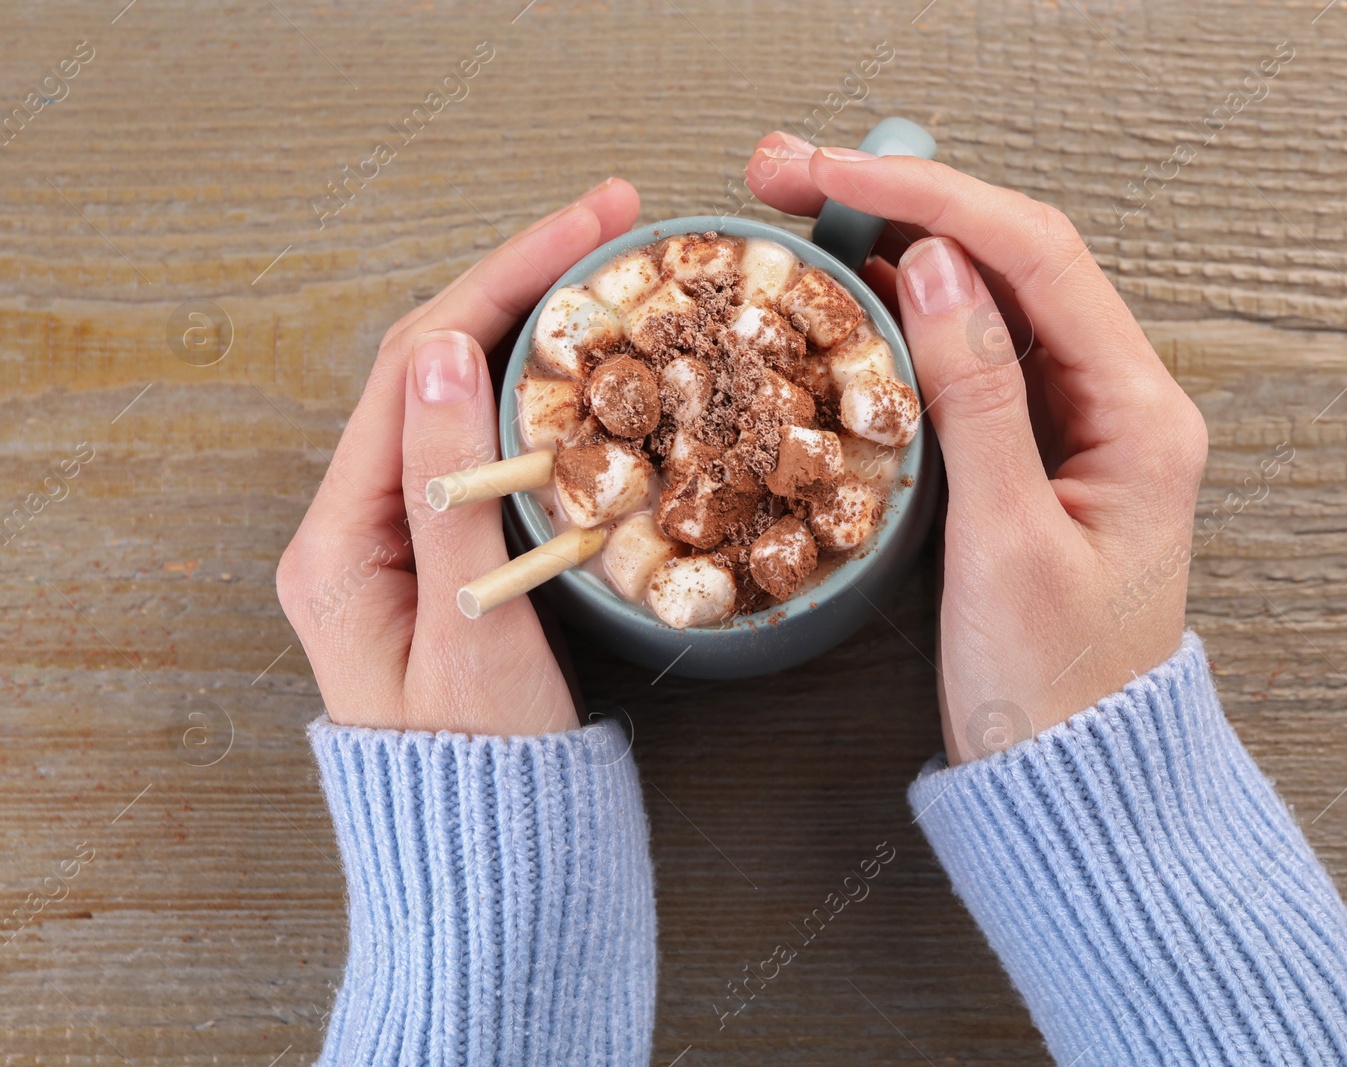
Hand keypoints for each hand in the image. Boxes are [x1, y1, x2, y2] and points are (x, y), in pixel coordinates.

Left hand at [276, 179, 640, 735]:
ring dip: (527, 328)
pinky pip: (483, 448)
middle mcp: (355, 525)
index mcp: (339, 539)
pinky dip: (536, 394)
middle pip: (431, 365)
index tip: (589, 226)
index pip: (416, 364)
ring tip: (606, 274)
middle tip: (612, 223)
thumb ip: (450, 491)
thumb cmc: (484, 770)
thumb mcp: (470, 629)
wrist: (493, 864)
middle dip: (518, 284)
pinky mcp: (443, 558)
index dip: (502, 281)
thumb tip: (449, 350)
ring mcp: (398, 539)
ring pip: (459, 398)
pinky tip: (586, 370)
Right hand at [746, 135, 1206, 763]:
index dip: (933, 198)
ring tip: (801, 215)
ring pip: (991, 298)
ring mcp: (1080, 424)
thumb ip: (978, 398)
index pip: (1038, 257)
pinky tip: (852, 292)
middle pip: (1015, 260)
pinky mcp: (1038, 453)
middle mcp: (1123, 401)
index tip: (835, 172)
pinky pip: (975, 356)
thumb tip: (938, 267)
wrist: (1072, 781)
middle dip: (905, 203)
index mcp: (1142, 414)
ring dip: (900, 248)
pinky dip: (911, 316)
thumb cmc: (1054, 689)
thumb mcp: (1005, 544)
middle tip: (791, 173)